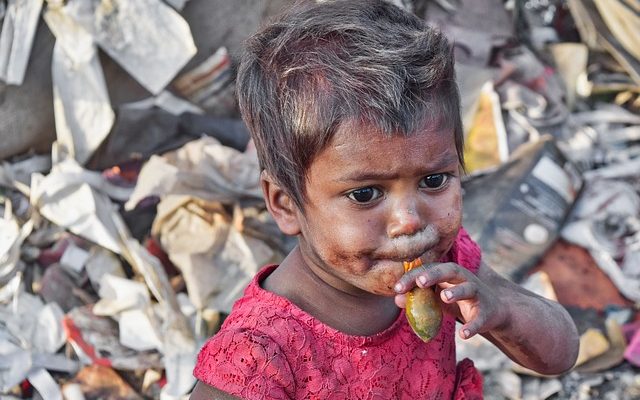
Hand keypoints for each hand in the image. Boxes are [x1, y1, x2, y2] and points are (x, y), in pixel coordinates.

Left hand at [393, 262, 508, 339]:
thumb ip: (419, 298)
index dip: (412, 277)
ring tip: (444, 298)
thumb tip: (397, 299)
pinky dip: (473, 326)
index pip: (429, 270)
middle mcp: (464, 279)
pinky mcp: (487, 312)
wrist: (493, 311)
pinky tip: (463, 334)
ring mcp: (478, 294)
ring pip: (469, 288)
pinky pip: (480, 318)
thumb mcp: (437, 298)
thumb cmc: (458, 300)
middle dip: (434, 275)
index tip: (397, 288)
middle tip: (420, 282)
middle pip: (450, 270)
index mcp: (449, 273)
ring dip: (456, 292)